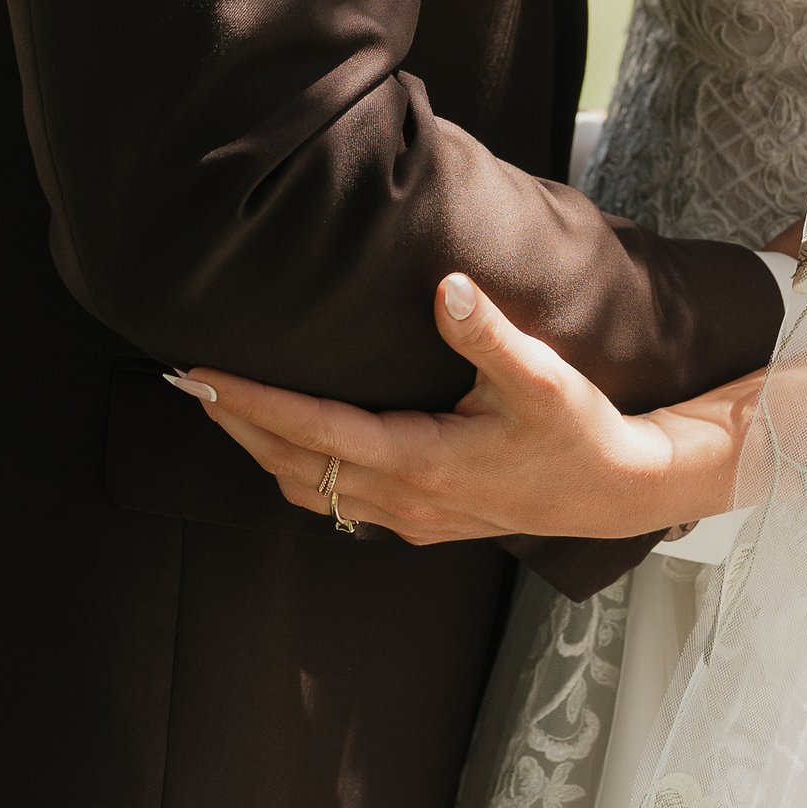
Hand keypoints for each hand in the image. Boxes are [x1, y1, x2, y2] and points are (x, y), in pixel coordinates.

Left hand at [168, 275, 764, 547]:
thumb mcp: (545, 379)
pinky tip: (286, 442)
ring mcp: (412, 517)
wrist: (622, 490)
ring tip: (219, 406)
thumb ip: (491, 335)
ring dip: (260, 450)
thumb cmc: (582, 432)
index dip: (253, 403)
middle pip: (295, 465)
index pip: (316, 432)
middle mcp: (407, 500)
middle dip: (236, 424)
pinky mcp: (423, 519)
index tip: (203, 375)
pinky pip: (339, 501)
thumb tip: (446, 287)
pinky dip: (298, 470)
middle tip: (184, 381)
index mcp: (425, 463)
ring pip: (311, 489)